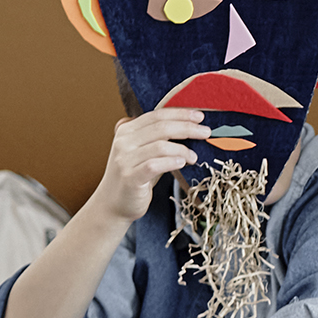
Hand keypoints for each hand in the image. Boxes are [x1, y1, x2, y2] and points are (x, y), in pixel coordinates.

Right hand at [87, 110, 207, 224]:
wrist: (112, 204)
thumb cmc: (135, 176)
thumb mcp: (144, 152)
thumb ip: (158, 138)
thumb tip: (191, 126)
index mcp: (127, 131)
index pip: (157, 115)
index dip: (180, 114)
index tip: (199, 116)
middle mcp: (123, 142)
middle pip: (161, 128)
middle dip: (187, 128)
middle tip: (206, 132)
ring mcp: (125, 160)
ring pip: (160, 146)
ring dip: (183, 150)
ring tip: (194, 157)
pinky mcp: (130, 178)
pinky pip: (154, 165)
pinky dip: (171, 162)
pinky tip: (183, 163)